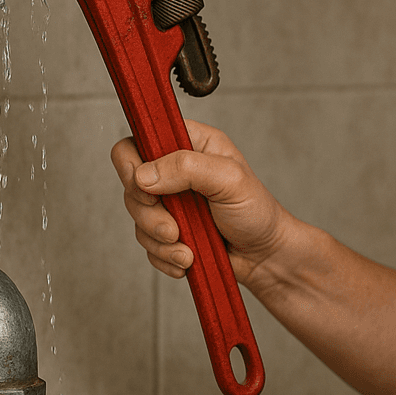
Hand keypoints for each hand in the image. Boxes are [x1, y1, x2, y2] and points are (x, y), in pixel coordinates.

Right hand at [110, 120, 287, 286]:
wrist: (264, 255)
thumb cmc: (256, 211)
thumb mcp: (229, 179)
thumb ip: (187, 168)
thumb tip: (144, 175)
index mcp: (192, 143)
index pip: (141, 137)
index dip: (133, 162)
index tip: (145, 187)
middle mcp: (176, 169)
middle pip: (131, 182)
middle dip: (149, 212)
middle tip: (174, 229)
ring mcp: (170, 201)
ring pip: (137, 216)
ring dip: (159, 240)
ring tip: (188, 250)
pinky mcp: (167, 229)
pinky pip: (146, 243)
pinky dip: (164, 255)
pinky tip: (188, 258)